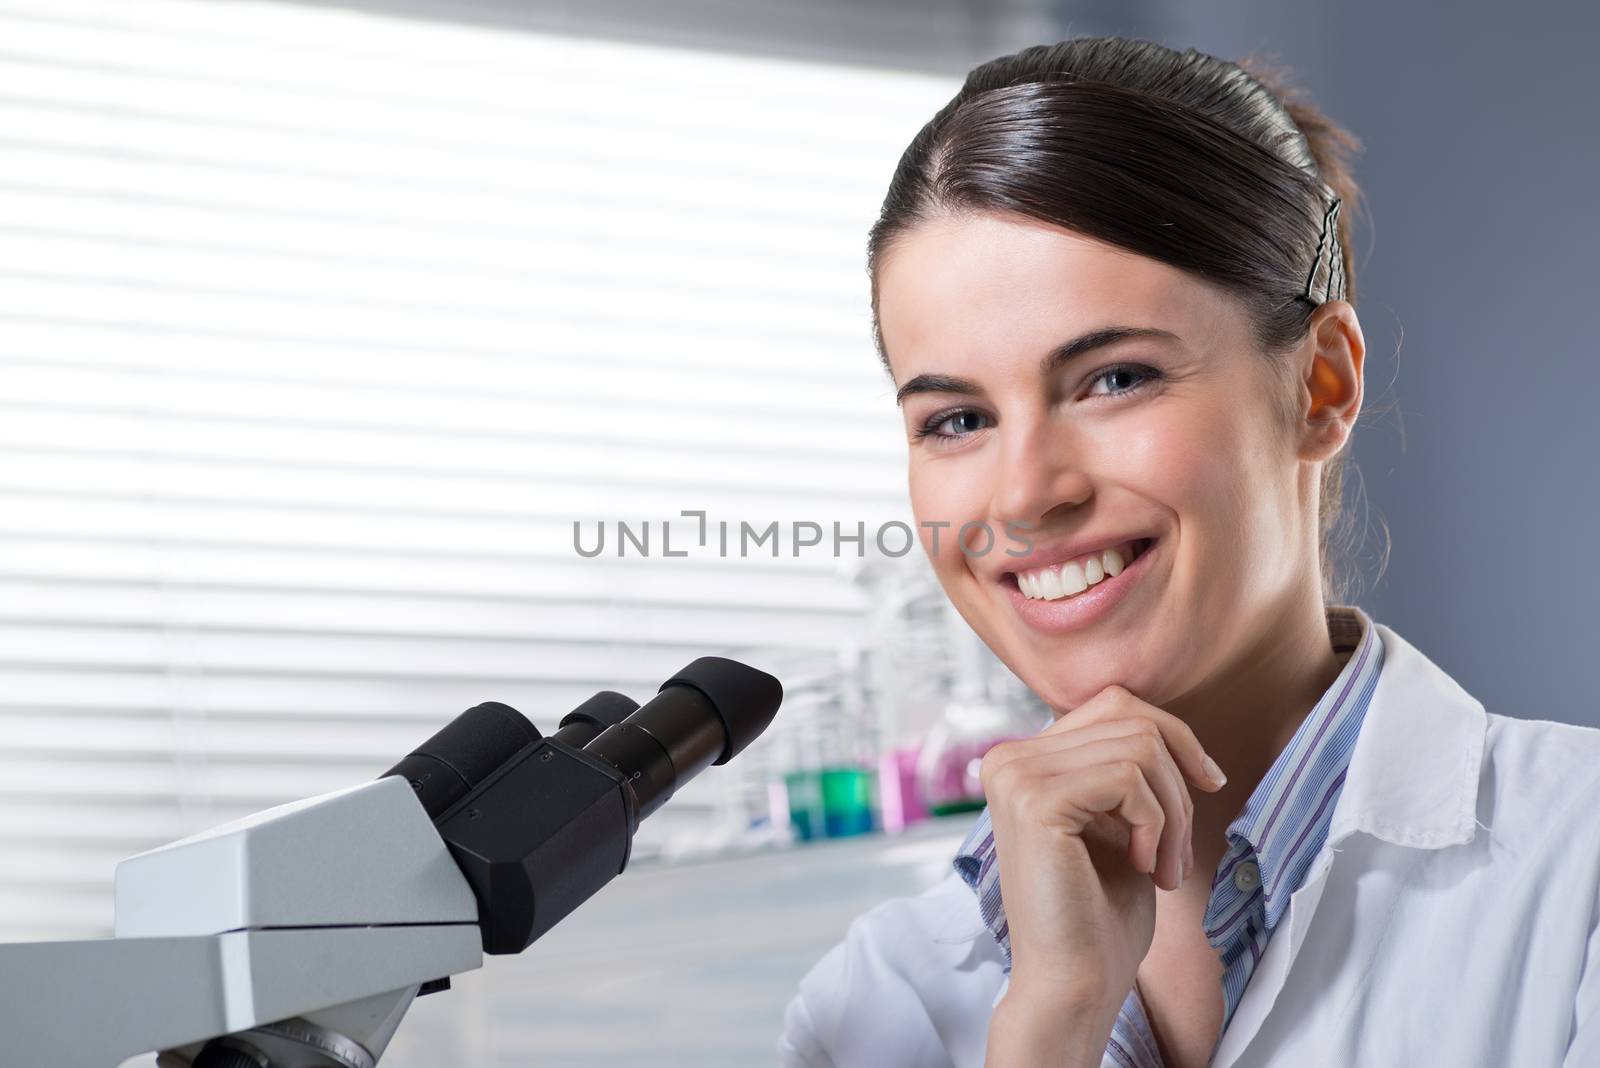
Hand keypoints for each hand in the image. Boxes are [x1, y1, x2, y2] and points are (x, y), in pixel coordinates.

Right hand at [977, 684, 1227, 1013]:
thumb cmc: (1100, 914)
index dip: (1173, 736)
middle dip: (1178, 784)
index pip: (1113, 702)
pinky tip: (1144, 866)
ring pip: (1139, 746)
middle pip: (1131, 719)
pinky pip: (1129, 778)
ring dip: (1173, 813)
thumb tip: (1164, 724)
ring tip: (1164, 867)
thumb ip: (1123, 766)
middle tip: (1177, 853)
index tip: (1208, 781)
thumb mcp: (1119, 822)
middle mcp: (1008, 758)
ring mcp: (1016, 776)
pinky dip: (1157, 824)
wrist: (1075, 984)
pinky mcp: (1036, 801)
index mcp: (1023, 759)